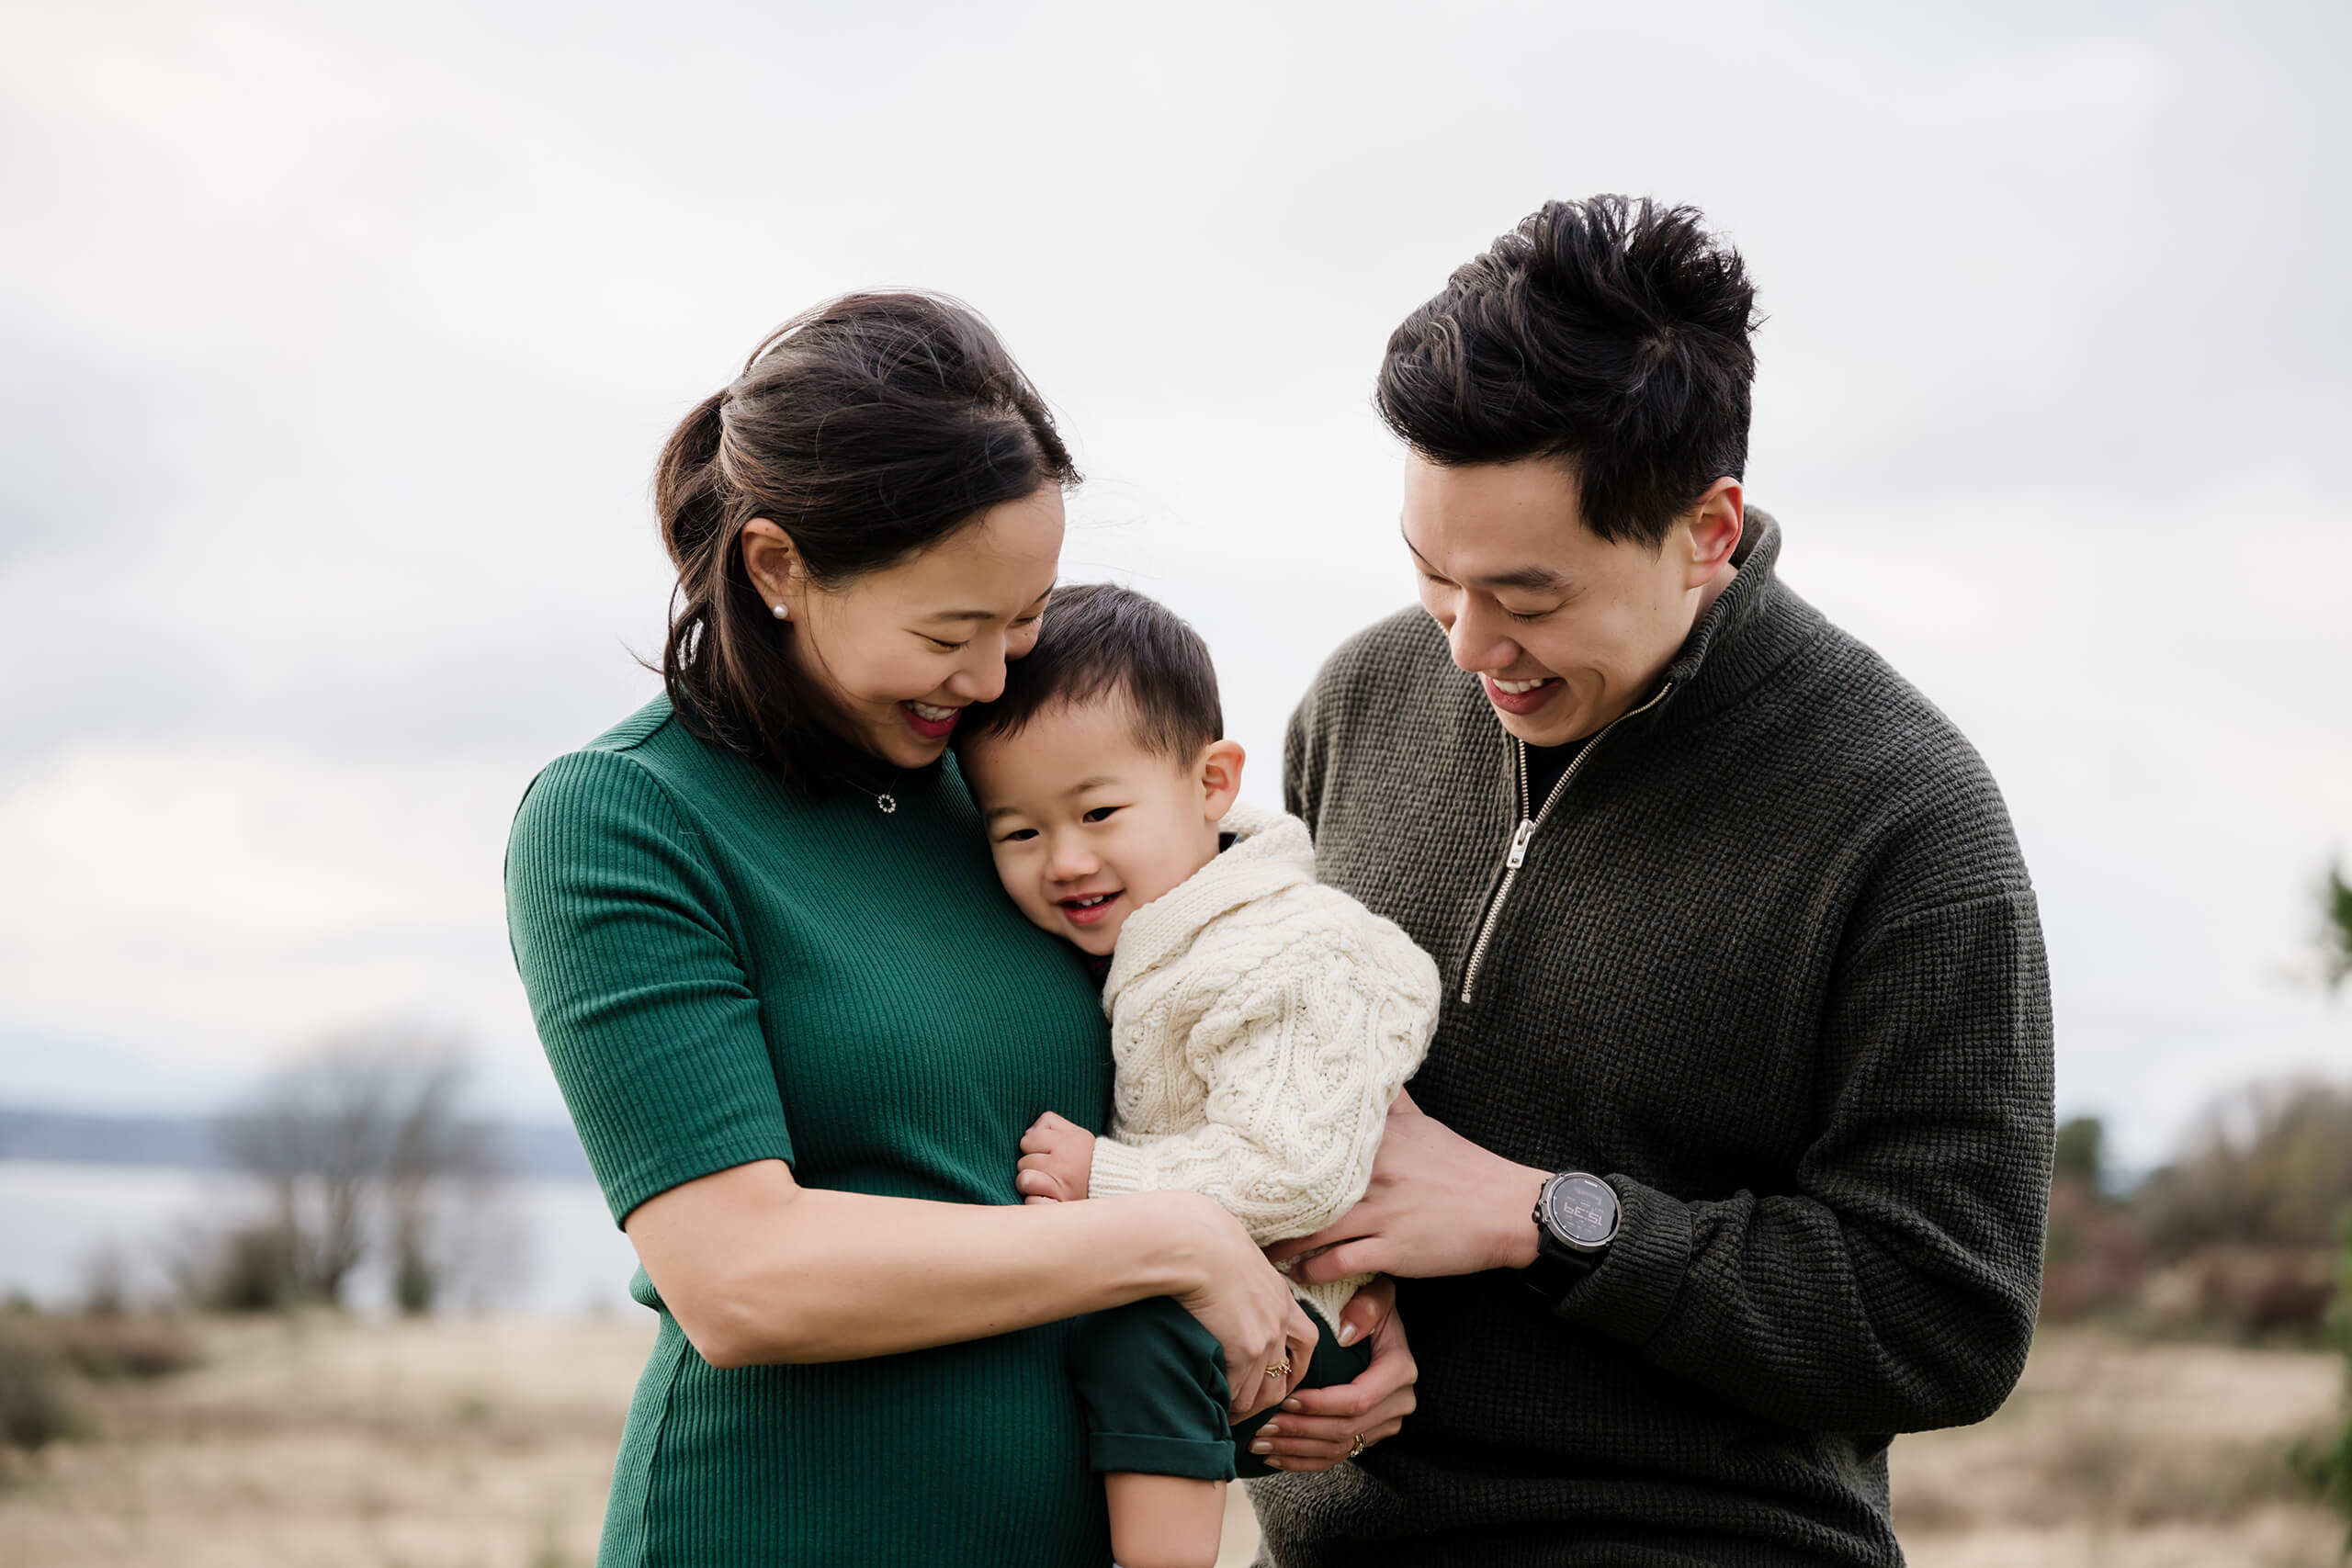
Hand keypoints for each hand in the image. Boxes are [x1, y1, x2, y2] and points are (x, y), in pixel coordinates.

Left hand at [1015, 1111, 1094, 1204]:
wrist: (1112, 1183)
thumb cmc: (1087, 1156)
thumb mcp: (1076, 1133)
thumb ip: (1050, 1123)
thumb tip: (1027, 1132)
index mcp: (1068, 1143)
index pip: (1028, 1139)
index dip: (1031, 1144)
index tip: (1043, 1151)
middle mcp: (1064, 1165)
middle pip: (1023, 1161)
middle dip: (1029, 1164)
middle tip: (1044, 1168)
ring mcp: (1061, 1187)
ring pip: (1024, 1180)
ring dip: (1028, 1182)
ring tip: (1040, 1182)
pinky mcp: (1059, 1206)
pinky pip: (1031, 1202)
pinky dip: (1034, 1201)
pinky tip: (1043, 1197)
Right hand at [1163, 1194, 1321, 1421]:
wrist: (1198, 1246)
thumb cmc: (1207, 1245)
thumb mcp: (1240, 1261)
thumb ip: (1245, 1282)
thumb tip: (1227, 1287)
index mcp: (1283, 1299)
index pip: (1305, 1343)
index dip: (1293, 1367)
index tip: (1279, 1380)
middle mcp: (1281, 1323)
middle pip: (1284, 1379)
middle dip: (1267, 1400)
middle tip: (1247, 1409)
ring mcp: (1265, 1340)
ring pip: (1260, 1394)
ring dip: (1242, 1408)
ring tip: (1223, 1414)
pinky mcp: (1243, 1351)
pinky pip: (1237, 1391)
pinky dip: (1225, 1402)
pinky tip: (1211, 1403)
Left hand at [1249, 1276, 1417, 1470]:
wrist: (1380, 1327)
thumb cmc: (1370, 1306)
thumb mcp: (1375, 1294)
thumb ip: (1366, 1306)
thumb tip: (1345, 1334)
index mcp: (1399, 1371)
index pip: (1357, 1400)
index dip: (1320, 1405)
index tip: (1286, 1399)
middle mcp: (1398, 1403)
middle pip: (1344, 1429)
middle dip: (1300, 1430)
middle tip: (1262, 1425)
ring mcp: (1384, 1424)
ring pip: (1337, 1448)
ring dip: (1295, 1449)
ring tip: (1260, 1442)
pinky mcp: (1368, 1435)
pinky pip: (1336, 1457)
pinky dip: (1304, 1460)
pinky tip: (1275, 1457)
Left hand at [1264, 1091, 1548, 1282]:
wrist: (1507, 1208)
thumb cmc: (1462, 1166)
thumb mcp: (1424, 1125)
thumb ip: (1393, 1101)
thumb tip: (1372, 1068)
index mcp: (1378, 1140)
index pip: (1313, 1142)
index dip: (1274, 1153)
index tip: (1243, 1162)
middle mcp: (1374, 1173)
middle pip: (1303, 1189)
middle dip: (1267, 1203)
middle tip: (1234, 1212)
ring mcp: (1382, 1213)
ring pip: (1314, 1230)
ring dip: (1282, 1244)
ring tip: (1257, 1248)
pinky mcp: (1394, 1249)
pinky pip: (1340, 1262)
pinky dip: (1313, 1270)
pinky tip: (1297, 1273)